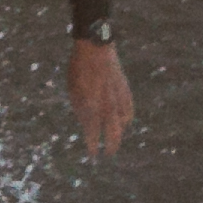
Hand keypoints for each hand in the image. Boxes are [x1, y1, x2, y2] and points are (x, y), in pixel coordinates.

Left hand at [67, 39, 134, 156]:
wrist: (95, 48)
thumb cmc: (79, 69)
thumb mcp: (73, 90)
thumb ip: (81, 109)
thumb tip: (88, 124)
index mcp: (91, 106)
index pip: (93, 133)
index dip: (93, 146)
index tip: (92, 154)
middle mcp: (106, 105)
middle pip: (112, 134)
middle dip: (111, 146)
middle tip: (108, 154)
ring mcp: (118, 98)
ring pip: (123, 124)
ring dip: (119, 134)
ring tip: (115, 139)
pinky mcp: (125, 91)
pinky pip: (129, 111)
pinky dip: (127, 120)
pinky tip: (124, 123)